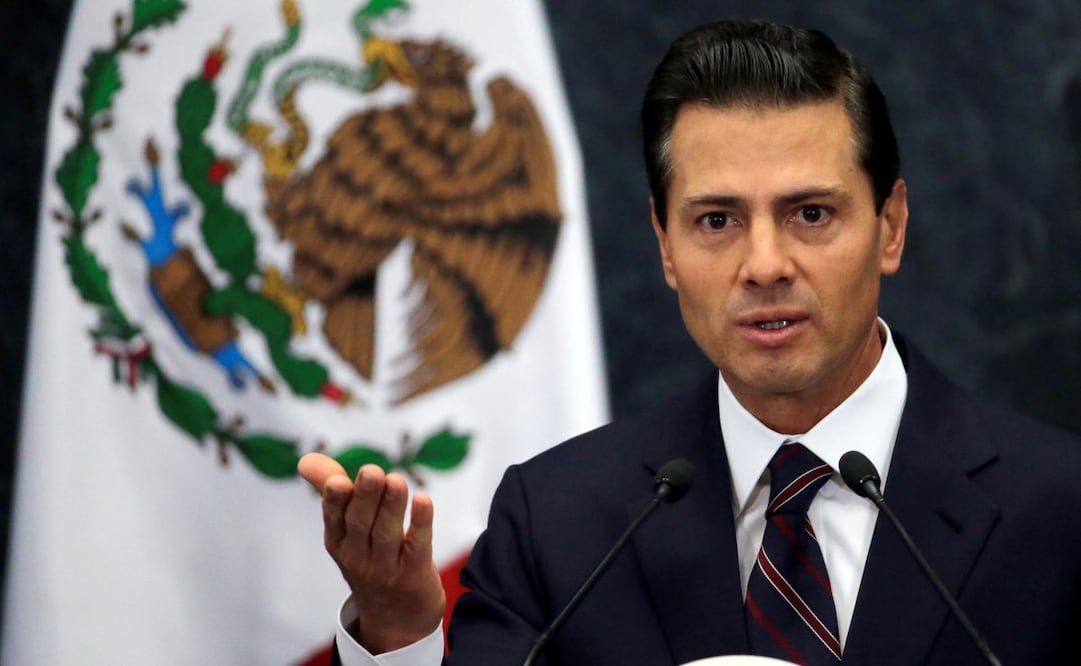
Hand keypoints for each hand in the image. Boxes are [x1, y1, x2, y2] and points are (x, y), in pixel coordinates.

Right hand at [298, 453, 445, 652]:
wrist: (396, 618)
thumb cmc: (370, 560)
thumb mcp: (345, 531)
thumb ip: (331, 491)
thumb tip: (305, 459)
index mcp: (339, 542)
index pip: (334, 518)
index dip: (335, 500)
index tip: (338, 480)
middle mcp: (358, 556)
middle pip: (360, 524)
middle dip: (365, 497)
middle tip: (372, 471)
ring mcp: (386, 567)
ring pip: (386, 534)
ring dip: (391, 506)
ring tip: (396, 480)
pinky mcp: (414, 574)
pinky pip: (416, 546)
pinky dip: (419, 523)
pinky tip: (423, 501)